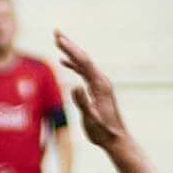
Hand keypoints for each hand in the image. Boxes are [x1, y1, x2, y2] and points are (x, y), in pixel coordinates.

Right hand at [54, 31, 127, 152]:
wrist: (116, 140)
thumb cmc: (103, 132)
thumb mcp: (91, 119)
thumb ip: (83, 103)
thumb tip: (75, 86)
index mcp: (100, 85)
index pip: (83, 62)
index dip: (70, 49)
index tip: (58, 38)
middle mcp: (101, 81)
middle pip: (83, 58)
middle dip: (69, 45)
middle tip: (56, 31)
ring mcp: (100, 85)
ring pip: (83, 64)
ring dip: (70, 52)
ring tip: (58, 41)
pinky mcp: (97, 90)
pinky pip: (84, 73)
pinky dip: (73, 65)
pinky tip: (64, 62)